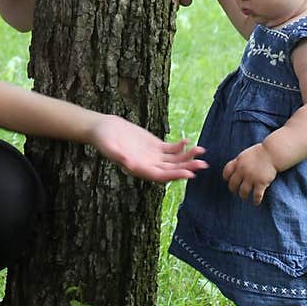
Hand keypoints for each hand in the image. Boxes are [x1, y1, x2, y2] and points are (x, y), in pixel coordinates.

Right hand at [89, 115, 207, 183]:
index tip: (189, 174)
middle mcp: (148, 165)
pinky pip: (171, 149)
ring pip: (174, 160)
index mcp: (139, 169)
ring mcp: (153, 156)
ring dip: (188, 157)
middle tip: (203, 164)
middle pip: (172, 170)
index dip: (175, 176)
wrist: (103, 128)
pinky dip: (180, 147)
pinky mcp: (154, 146)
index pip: (161, 176)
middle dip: (188, 167)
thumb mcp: (109, 147)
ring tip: (201, 151)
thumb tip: (128, 164)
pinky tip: (188, 142)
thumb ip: (118, 156)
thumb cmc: (103, 139)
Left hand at [222, 142, 277, 204]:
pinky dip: (256, 200)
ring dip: (243, 196)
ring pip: (243, 192)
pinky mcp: (261, 183)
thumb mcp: (245, 155)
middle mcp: (242, 171)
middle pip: (233, 184)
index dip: (227, 178)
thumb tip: (234, 170)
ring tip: (245, 197)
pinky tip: (256, 202)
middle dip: (234, 190)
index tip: (229, 181)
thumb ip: (239, 162)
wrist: (272, 153)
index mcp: (238, 162)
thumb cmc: (260, 153)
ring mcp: (251, 177)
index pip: (226, 172)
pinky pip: (256, 195)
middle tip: (236, 192)